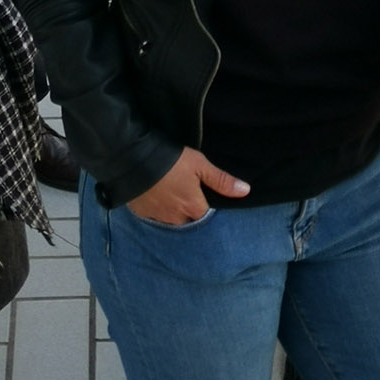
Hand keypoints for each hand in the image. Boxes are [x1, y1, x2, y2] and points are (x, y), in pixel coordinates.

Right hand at [125, 147, 249, 224]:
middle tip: (186, 192)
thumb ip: (222, 181)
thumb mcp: (200, 165)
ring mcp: (158, 217)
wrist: (134, 159)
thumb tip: (245, 191)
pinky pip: (154, 216)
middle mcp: (176, 218)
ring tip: (170, 193)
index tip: (204, 195)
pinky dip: (157, 208)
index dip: (206, 205)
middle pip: (189, 220)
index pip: (206, 215)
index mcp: (193, 207)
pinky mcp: (142, 213)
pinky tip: (155, 196)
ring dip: (173, 210)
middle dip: (189, 210)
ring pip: (171, 219)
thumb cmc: (172, 161)